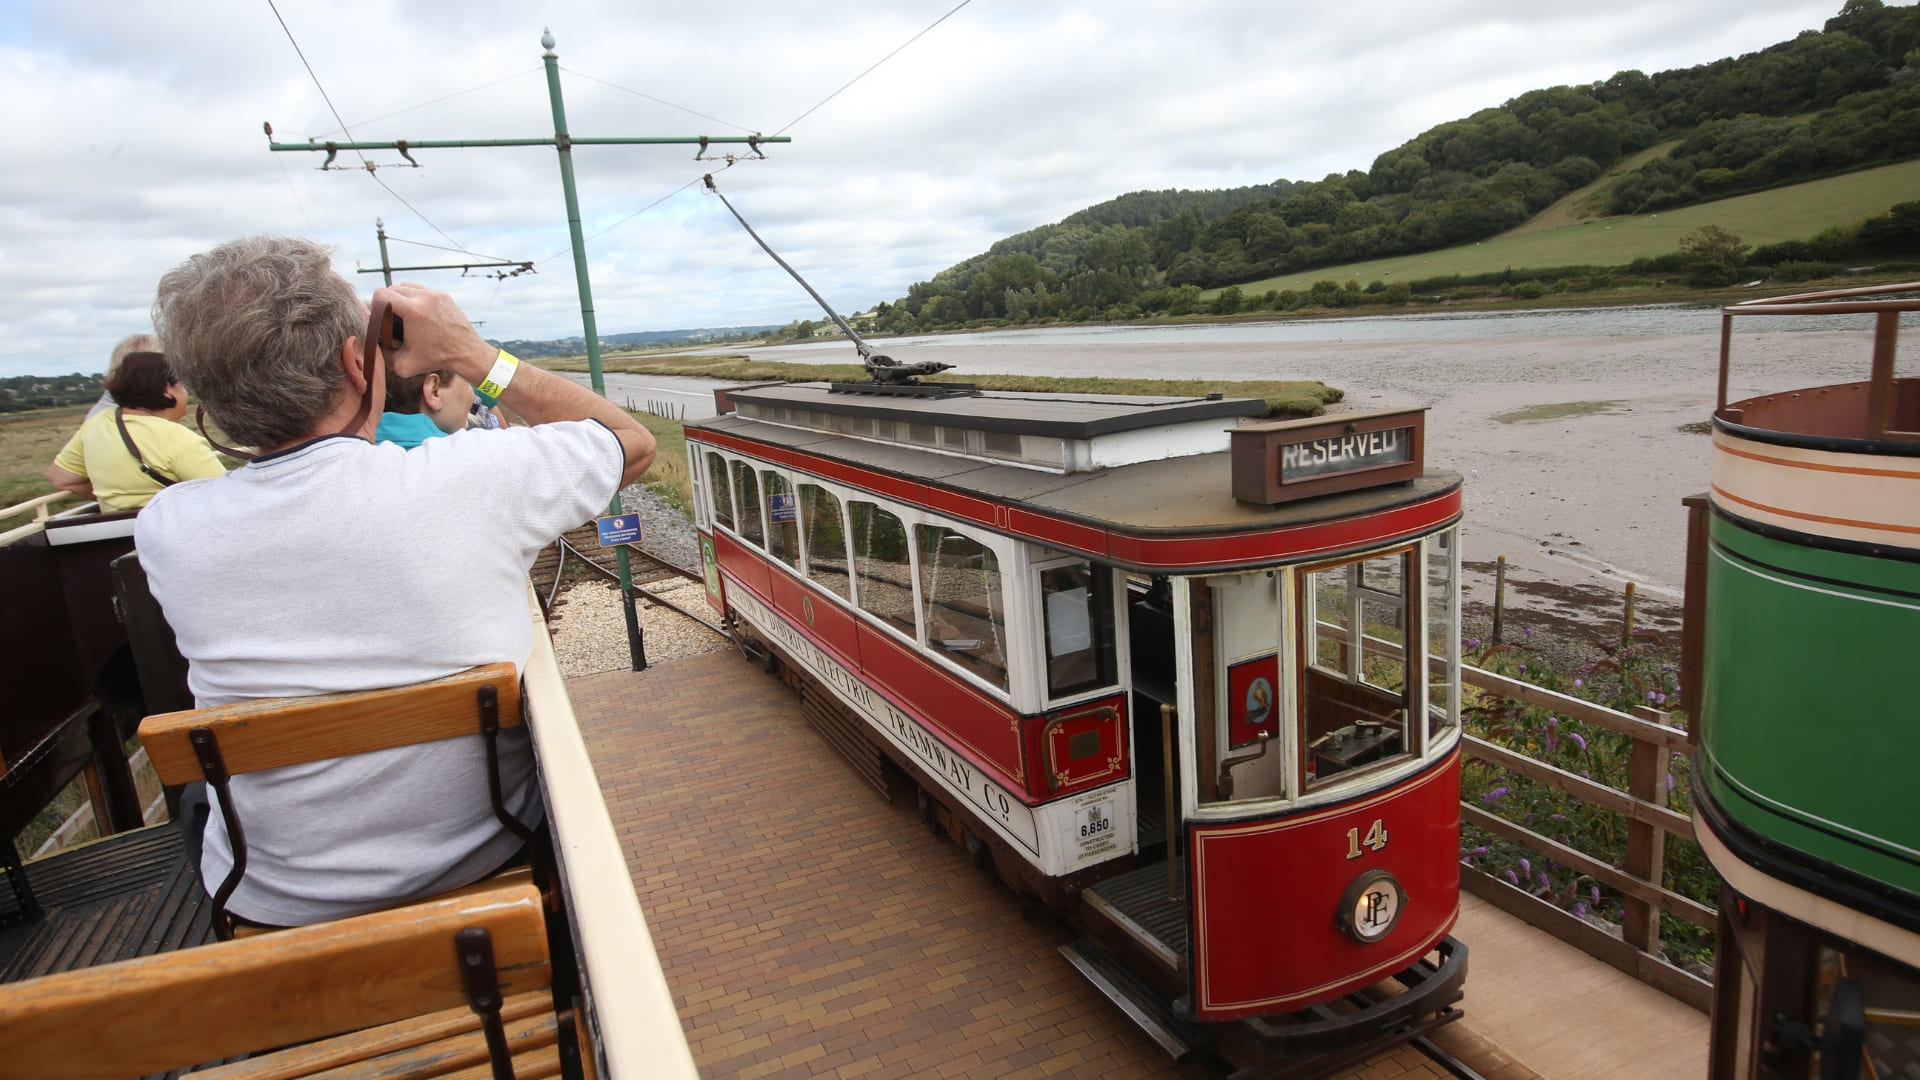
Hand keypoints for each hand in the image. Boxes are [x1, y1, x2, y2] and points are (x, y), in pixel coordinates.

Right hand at [369, 282, 495, 382]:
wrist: (467, 353)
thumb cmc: (436, 360)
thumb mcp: (403, 365)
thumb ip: (382, 353)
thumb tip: (373, 340)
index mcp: (412, 310)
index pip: (381, 294)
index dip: (375, 306)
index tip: (379, 319)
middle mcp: (424, 297)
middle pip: (392, 288)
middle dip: (387, 303)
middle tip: (390, 320)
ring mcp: (436, 294)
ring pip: (406, 286)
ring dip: (400, 298)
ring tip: (402, 316)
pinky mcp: (444, 295)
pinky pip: (421, 290)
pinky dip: (415, 299)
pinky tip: (417, 315)